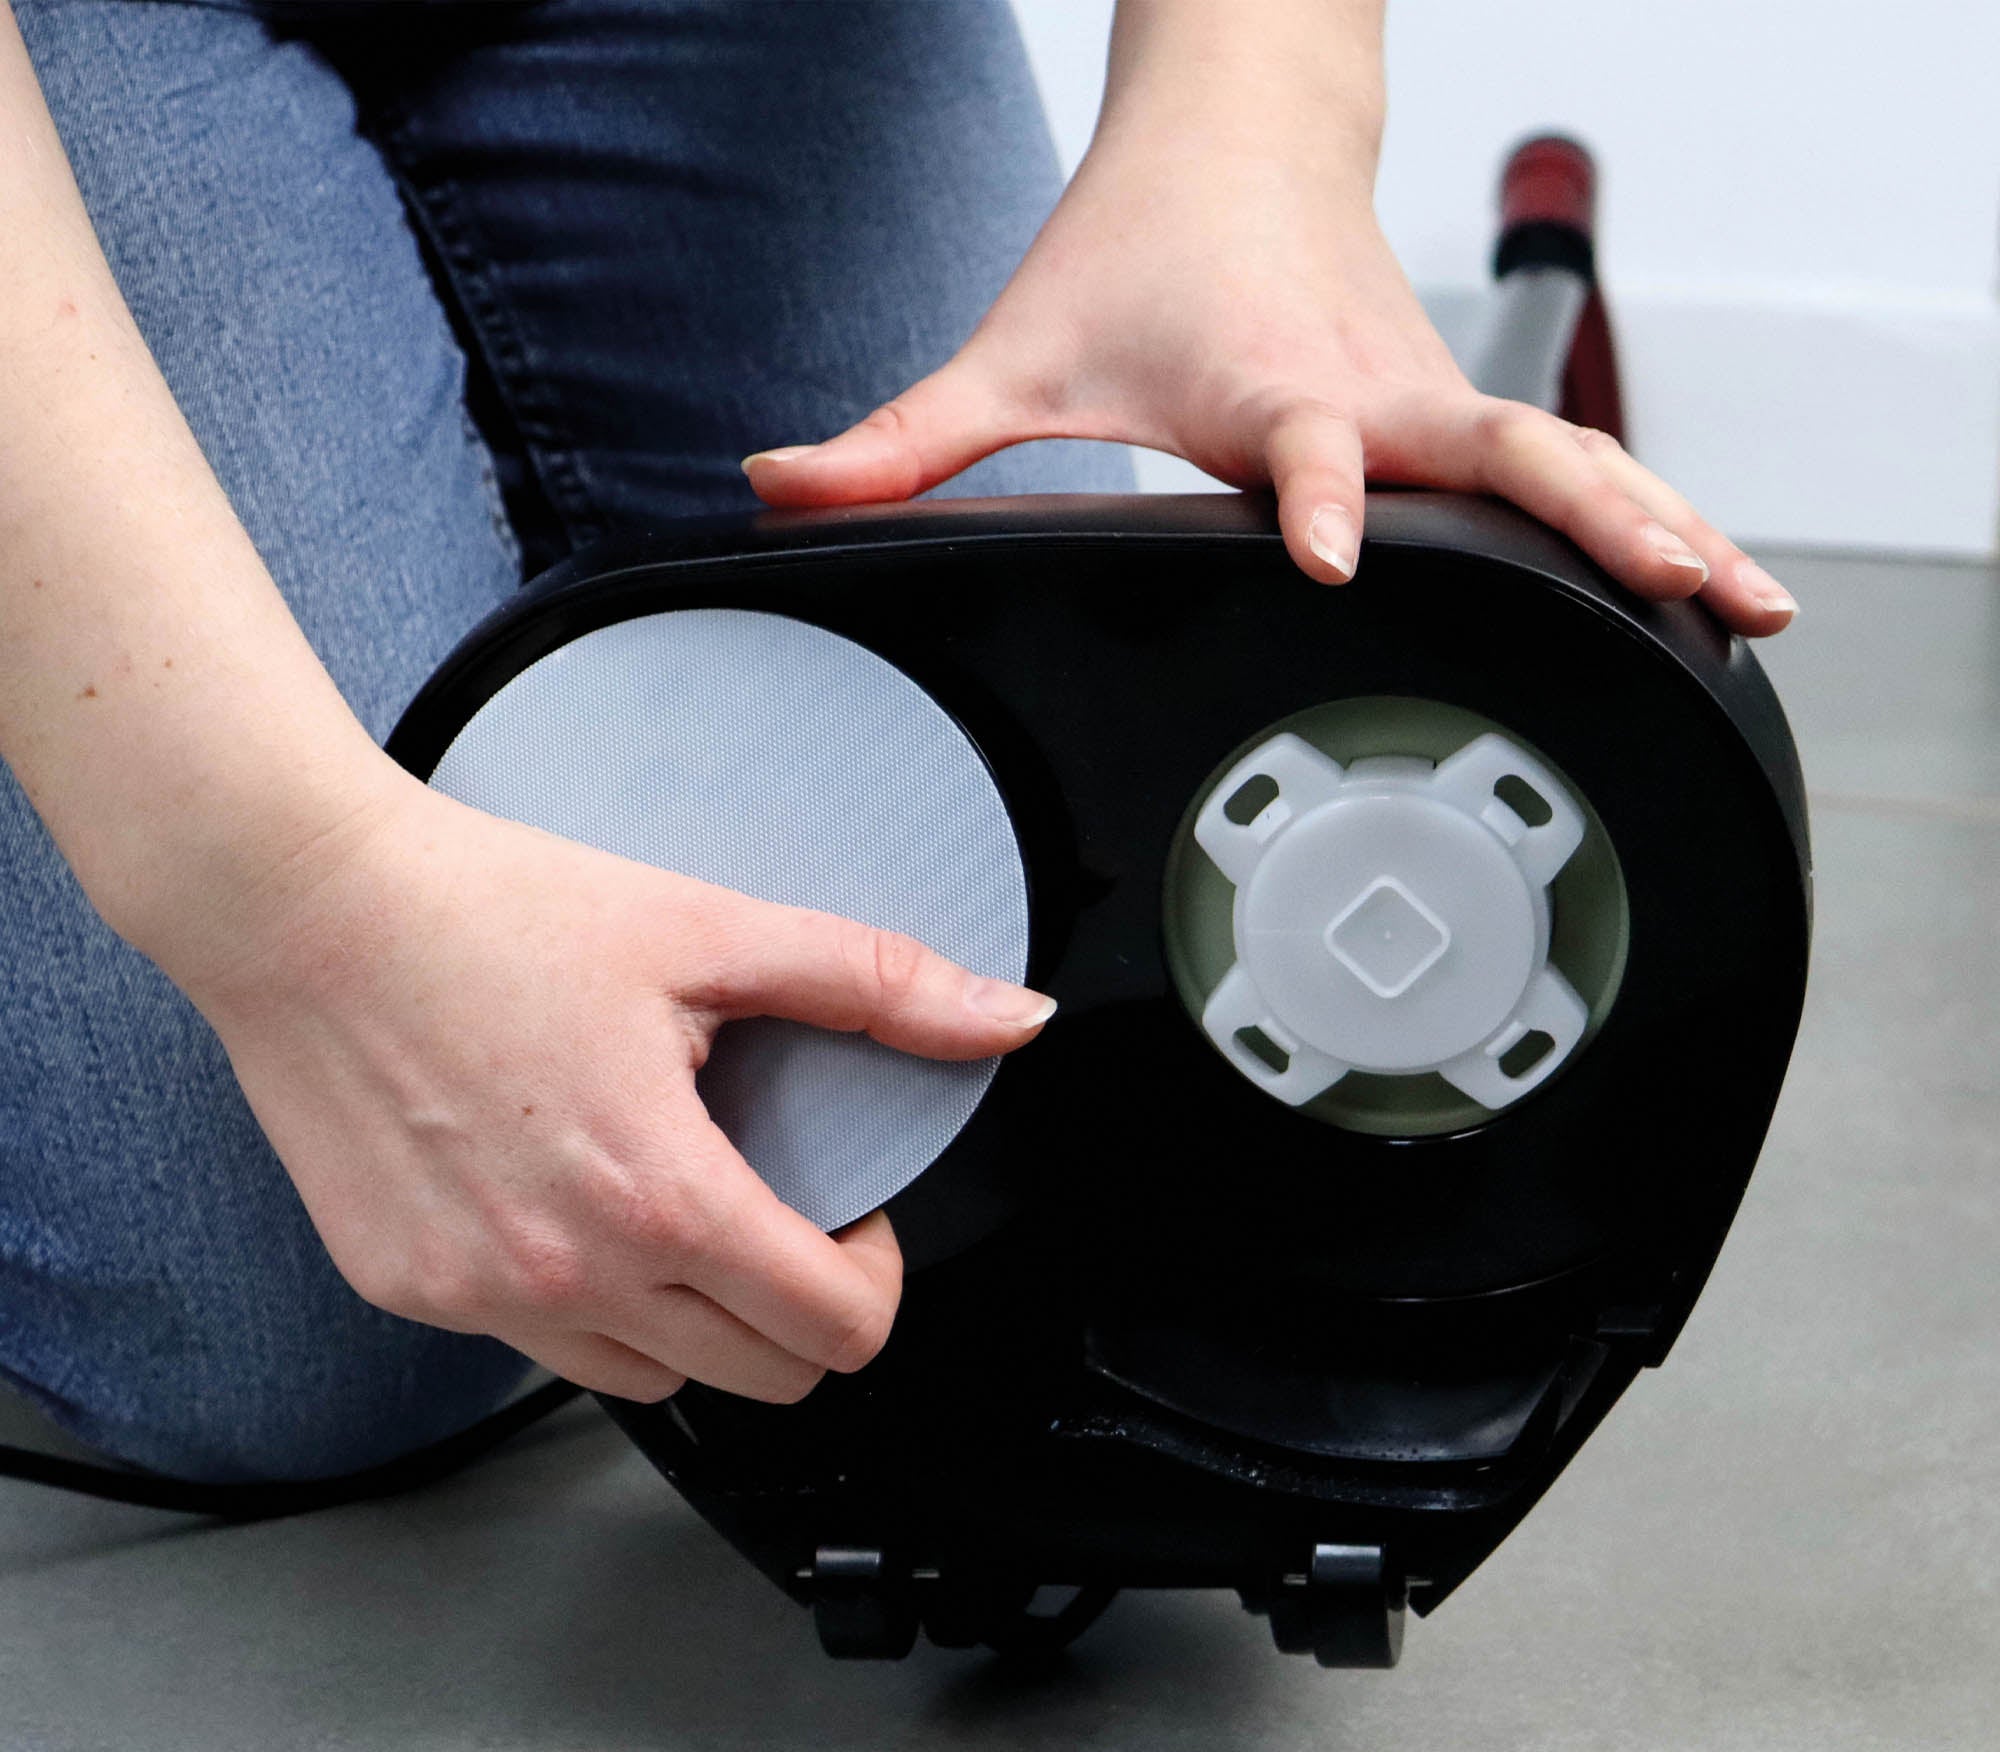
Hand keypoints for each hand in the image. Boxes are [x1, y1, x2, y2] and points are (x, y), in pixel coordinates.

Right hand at [174, 774, 1055, 1404]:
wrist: (304, 908)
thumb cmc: (492, 912)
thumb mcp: (708, 933)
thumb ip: (877, 988)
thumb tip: (1013, 1019)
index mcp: (661, 1198)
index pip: (835, 1334)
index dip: (874, 1277)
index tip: (849, 1213)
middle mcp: (567, 1277)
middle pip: (763, 1380)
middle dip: (802, 1307)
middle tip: (777, 1209)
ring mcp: (479, 1300)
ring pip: (657, 1383)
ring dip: (699, 1319)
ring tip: (673, 1205)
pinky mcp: (410, 1293)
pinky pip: (545, 1352)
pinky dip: (590, 1306)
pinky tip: (572, 1205)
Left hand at [743, 82, 1795, 636]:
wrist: (1230, 145)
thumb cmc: (1129, 258)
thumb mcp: (1008, 358)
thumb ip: (902, 443)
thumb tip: (775, 489)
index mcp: (1266, 386)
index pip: (1305, 445)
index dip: (1319, 492)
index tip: (1330, 544)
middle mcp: (1373, 396)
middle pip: (1502, 457)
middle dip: (1592, 519)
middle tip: (1676, 586)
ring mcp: (1434, 405)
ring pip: (1569, 464)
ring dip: (1660, 527)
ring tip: (1748, 607)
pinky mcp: (1461, 416)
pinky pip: (1570, 470)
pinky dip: (1640, 520)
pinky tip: (1704, 587)